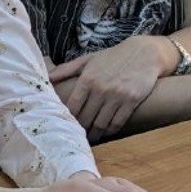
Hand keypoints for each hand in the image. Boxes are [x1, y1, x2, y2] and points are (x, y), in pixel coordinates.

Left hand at [49, 36, 163, 139]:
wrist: (143, 53)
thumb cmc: (112, 57)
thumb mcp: (87, 59)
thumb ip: (66, 69)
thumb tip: (47, 77)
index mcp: (87, 79)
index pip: (72, 105)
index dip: (68, 118)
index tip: (65, 124)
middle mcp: (100, 89)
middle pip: (86, 117)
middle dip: (80, 129)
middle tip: (76, 136)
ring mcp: (117, 96)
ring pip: (101, 123)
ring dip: (94, 133)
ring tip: (90, 138)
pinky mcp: (131, 101)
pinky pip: (118, 122)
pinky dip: (110, 130)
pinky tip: (105, 132)